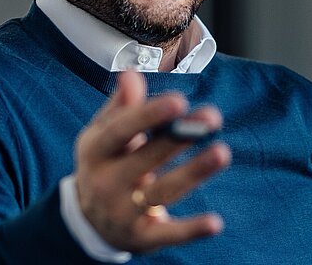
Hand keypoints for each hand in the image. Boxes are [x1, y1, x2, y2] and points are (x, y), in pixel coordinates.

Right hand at [72, 70, 231, 253]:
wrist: (88, 221)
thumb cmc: (104, 166)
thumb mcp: (102, 136)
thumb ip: (120, 106)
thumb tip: (131, 75)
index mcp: (95, 151)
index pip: (120, 130)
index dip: (148, 115)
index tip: (178, 100)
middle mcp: (106, 183)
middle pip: (145, 159)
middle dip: (178, 138)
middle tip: (211, 117)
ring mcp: (123, 212)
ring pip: (162, 191)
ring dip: (193, 173)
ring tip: (222, 152)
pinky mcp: (142, 237)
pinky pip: (169, 234)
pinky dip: (192, 230)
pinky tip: (215, 222)